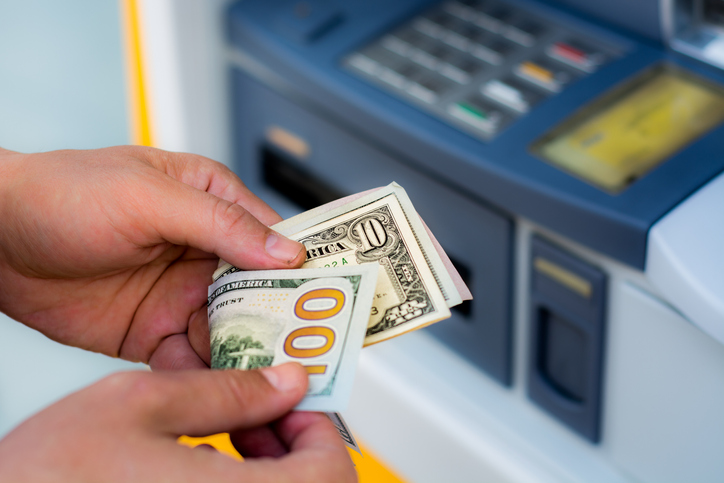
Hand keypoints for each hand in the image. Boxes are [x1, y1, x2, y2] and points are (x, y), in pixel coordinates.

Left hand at [0, 146, 304, 368]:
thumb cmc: (67, 195)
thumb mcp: (151, 196)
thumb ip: (220, 224)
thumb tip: (286, 250)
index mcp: (212, 203)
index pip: (275, 237)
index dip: (307, 266)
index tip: (334, 296)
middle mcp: (203, 252)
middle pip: (262, 291)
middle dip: (284, 319)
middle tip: (309, 347)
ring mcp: (180, 295)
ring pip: (233, 329)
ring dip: (251, 351)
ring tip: (270, 373)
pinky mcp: (154, 333)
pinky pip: (192, 359)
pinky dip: (207, 374)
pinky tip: (219, 385)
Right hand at [0, 363, 356, 482]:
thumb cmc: (47, 478)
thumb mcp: (137, 403)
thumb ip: (225, 389)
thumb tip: (284, 381)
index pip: (331, 472)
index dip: (320, 428)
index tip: (295, 402)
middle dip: (294, 445)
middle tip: (262, 411)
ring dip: (271, 466)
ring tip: (231, 431)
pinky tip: (205, 464)